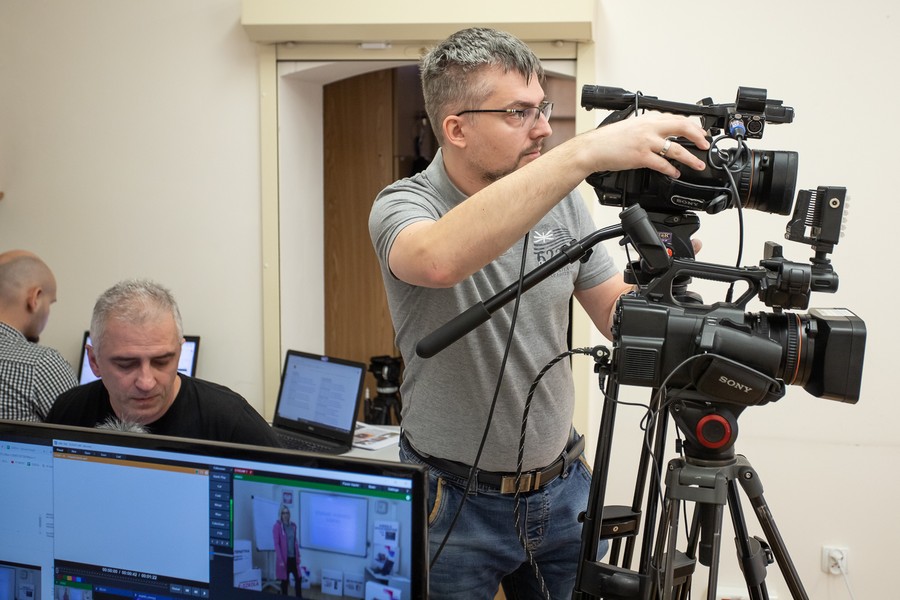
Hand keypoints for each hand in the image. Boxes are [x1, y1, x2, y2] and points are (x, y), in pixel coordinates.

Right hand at [579, 112, 709, 178]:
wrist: (593, 148)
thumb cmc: (608, 140)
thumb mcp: (632, 126)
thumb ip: (648, 127)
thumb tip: (663, 133)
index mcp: (648, 118)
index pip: (677, 118)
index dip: (693, 126)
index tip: (701, 133)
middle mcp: (649, 127)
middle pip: (682, 128)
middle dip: (698, 137)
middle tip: (706, 146)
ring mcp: (646, 142)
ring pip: (676, 148)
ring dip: (690, 158)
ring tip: (697, 164)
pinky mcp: (640, 156)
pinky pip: (662, 164)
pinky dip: (671, 170)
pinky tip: (675, 173)